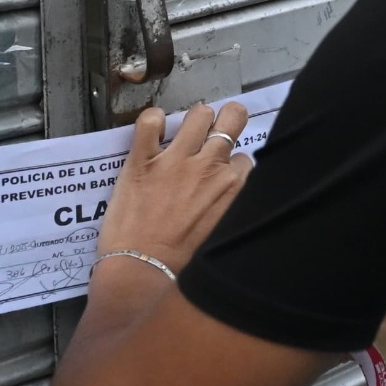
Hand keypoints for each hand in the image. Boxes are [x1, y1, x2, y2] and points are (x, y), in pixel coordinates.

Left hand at [93, 102, 253, 277]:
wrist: (142, 271)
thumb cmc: (183, 263)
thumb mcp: (222, 232)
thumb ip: (229, 205)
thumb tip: (228, 194)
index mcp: (232, 186)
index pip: (243, 157)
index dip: (231, 163)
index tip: (220, 174)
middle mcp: (209, 166)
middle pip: (232, 117)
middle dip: (228, 118)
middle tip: (215, 130)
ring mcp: (175, 160)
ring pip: (198, 113)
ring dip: (195, 118)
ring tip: (185, 130)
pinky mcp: (142, 160)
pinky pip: (150, 122)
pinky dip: (152, 120)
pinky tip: (153, 128)